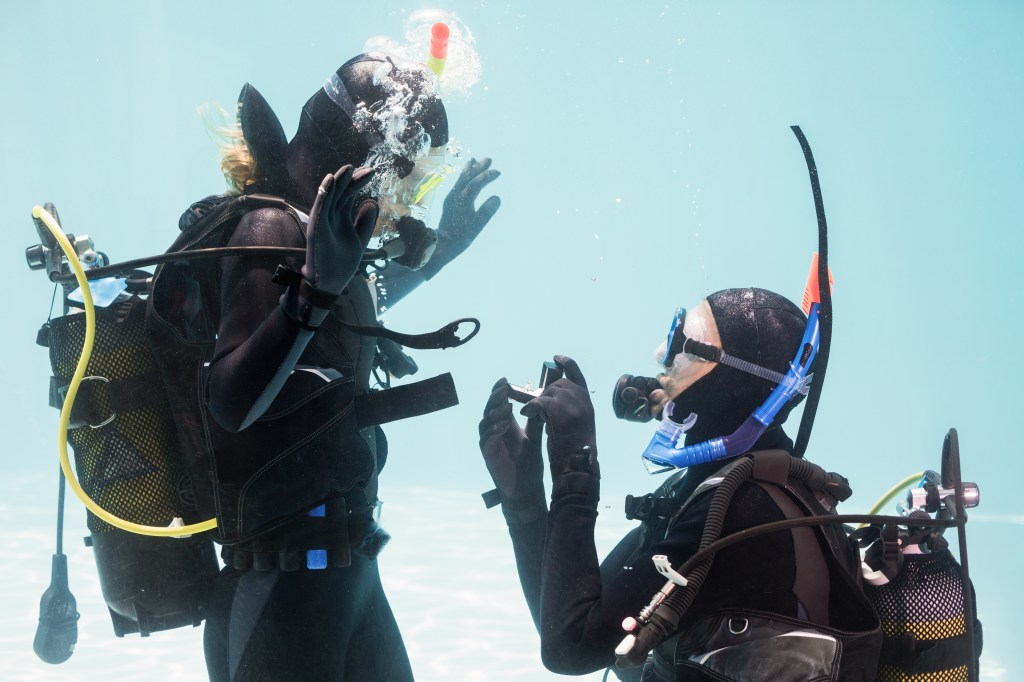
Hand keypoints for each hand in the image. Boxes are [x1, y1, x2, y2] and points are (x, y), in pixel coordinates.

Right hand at [303, 165, 377, 295]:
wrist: (328, 283)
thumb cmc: (341, 263)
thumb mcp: (359, 240)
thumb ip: (365, 223)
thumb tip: (373, 202)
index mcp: (340, 218)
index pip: (349, 195)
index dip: (358, 183)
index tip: (372, 172)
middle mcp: (330, 216)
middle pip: (341, 192)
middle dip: (353, 179)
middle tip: (368, 169)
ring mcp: (322, 221)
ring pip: (329, 196)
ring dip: (338, 181)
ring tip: (348, 168)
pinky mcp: (315, 229)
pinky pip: (319, 208)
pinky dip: (323, 193)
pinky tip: (330, 181)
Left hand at [432, 158, 500, 263]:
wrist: (443, 243)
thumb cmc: (461, 236)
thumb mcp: (477, 225)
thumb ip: (487, 211)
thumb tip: (497, 198)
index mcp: (463, 200)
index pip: (476, 183)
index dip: (487, 176)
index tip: (498, 172)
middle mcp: (455, 195)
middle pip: (467, 177)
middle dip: (478, 167)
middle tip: (489, 159)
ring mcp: (451, 197)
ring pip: (461, 179)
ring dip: (469, 169)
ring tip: (474, 160)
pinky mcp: (450, 201)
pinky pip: (457, 184)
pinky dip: (462, 176)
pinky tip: (465, 175)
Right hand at [479, 378, 544, 502]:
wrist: (527, 488)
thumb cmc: (528, 463)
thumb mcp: (534, 437)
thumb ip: (536, 420)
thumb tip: (543, 401)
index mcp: (504, 424)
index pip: (498, 403)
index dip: (499, 391)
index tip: (505, 380)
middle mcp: (494, 431)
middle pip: (489, 409)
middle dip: (496, 398)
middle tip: (504, 388)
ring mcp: (489, 442)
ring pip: (485, 422)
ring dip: (495, 413)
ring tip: (506, 405)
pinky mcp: (488, 455)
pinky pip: (487, 439)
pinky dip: (494, 430)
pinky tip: (504, 424)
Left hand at [520, 356, 598, 478]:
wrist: (576, 463)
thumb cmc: (575, 449)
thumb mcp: (579, 423)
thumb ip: (570, 407)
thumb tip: (551, 397)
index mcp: (587, 400)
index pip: (577, 374)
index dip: (567, 363)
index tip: (556, 358)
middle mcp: (581, 398)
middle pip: (556, 385)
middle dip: (544, 393)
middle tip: (534, 404)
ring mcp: (570, 402)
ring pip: (546, 394)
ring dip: (536, 404)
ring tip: (532, 414)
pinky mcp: (556, 409)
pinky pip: (537, 402)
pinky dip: (529, 408)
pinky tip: (526, 414)